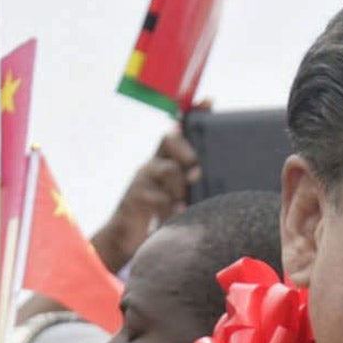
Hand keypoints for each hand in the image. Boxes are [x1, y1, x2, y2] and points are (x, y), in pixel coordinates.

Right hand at [91, 117, 203, 271]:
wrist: (128, 240)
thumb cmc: (161, 218)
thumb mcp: (180, 199)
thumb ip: (193, 185)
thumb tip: (214, 179)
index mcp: (164, 162)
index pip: (178, 133)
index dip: (192, 116)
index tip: (209, 102)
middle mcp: (152, 164)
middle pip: (170, 141)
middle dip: (186, 151)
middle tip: (196, 172)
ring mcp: (142, 178)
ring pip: (169, 169)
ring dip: (181, 186)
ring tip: (184, 202)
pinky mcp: (136, 196)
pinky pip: (160, 196)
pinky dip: (171, 207)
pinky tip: (176, 215)